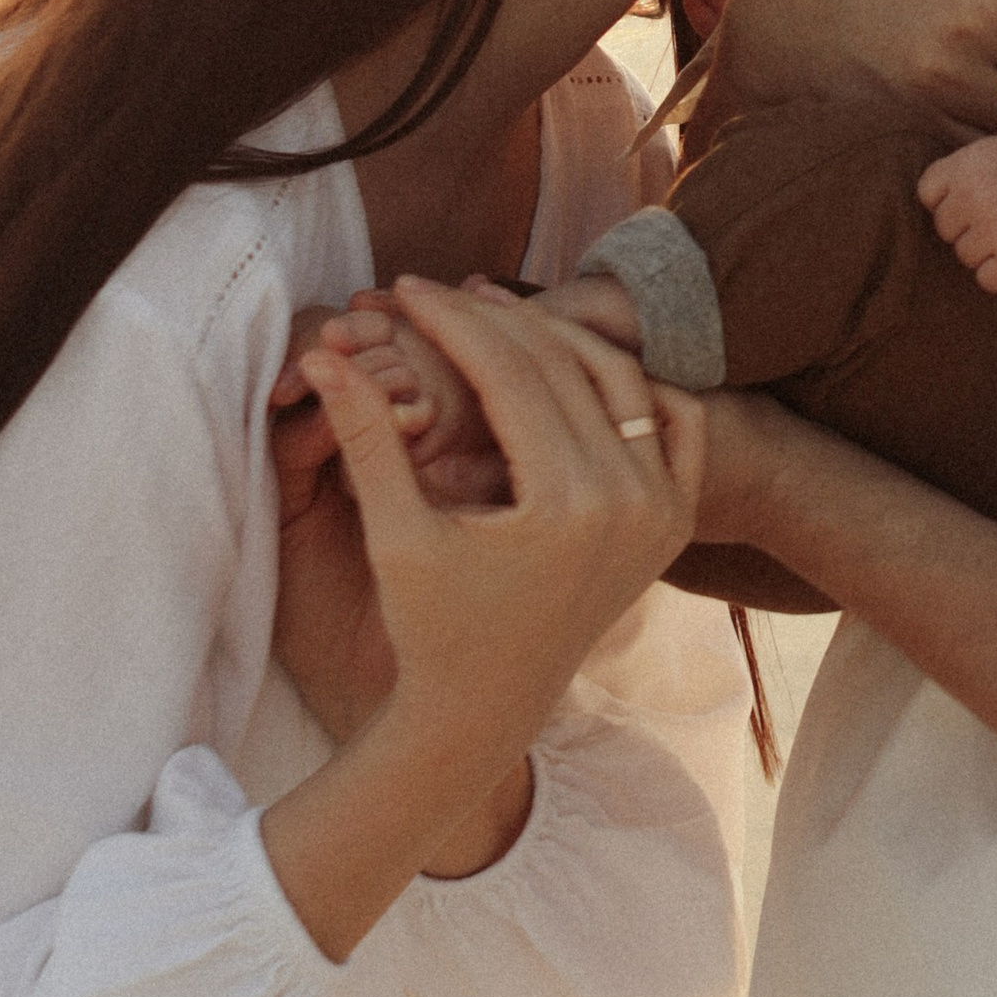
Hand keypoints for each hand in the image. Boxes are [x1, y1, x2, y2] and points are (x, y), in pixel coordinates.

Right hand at [259, 287, 703, 958]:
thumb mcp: (394, 534)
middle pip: (564, 365)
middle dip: (494, 317)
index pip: (510, 372)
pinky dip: (633, 386)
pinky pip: (674, 426)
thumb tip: (322, 351)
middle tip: (440, 290)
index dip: (451, 319)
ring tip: (493, 313)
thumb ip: (366, 437)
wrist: (486, 709)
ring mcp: (663, 512)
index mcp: (567, 504)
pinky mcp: (674, 521)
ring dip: (558, 337)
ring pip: (620, 380)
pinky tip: (573, 362)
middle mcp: (631, 502)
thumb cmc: (427, 628)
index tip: (407, 286)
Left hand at [917, 127, 996, 291]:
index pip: (928, 194)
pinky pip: (988, 281)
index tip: (977, 195)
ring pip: (965, 255)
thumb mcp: (989, 152)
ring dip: (987, 249)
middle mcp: (974, 196)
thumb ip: (956, 174)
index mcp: (965, 166)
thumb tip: (931, 211)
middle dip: (969, 224)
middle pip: (945, 228)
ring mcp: (995, 229)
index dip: (950, 198)